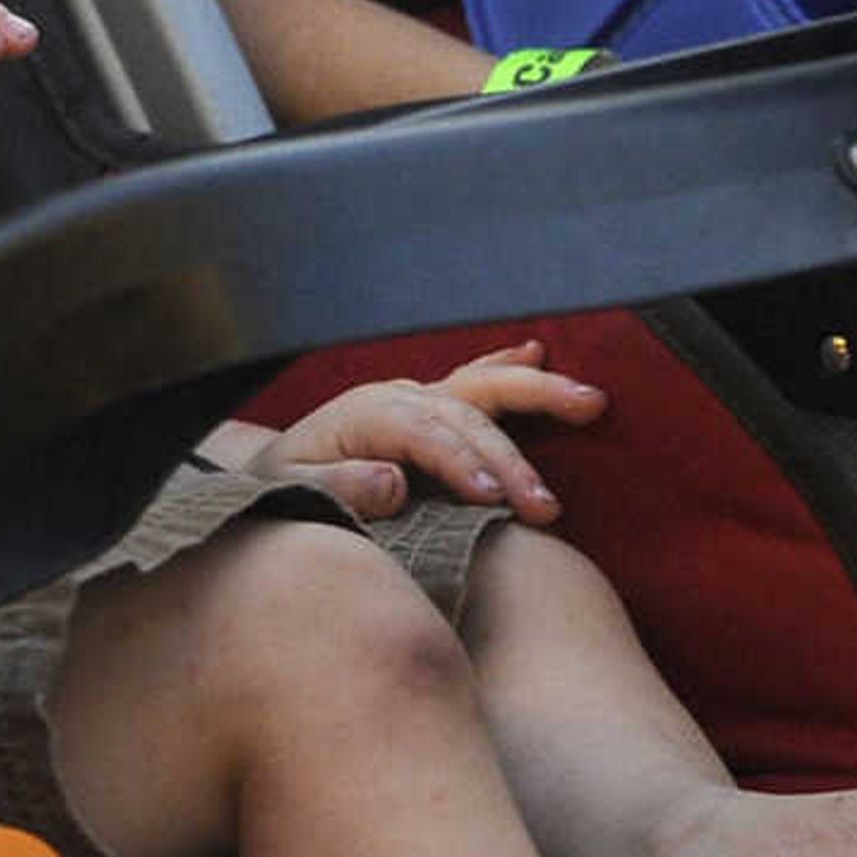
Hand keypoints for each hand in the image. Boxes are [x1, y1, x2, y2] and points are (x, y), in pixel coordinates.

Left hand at [253, 341, 606, 523]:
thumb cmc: (279, 490)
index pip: (424, 435)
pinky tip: (536, 352)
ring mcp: (417, 398)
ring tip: (590, 403)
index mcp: (364, 415)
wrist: (266, 474)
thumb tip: (393, 484)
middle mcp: (397, 398)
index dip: (460, 464)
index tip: (493, 499)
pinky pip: (476, 382)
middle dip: (513, 452)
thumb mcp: (287, 493)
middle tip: (547, 504)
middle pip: (466, 411)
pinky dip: (506, 367)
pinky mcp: (428, 407)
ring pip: (484, 390)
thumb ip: (336, 487)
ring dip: (538, 396)